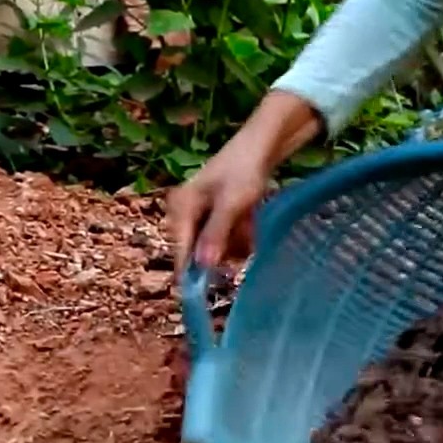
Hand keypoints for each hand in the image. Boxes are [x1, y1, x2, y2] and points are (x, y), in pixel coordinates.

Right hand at [165, 137, 271, 269]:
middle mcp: (185, 213)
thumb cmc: (243, 171)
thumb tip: (203, 266)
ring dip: (236, 242)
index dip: (191, 273)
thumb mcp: (231, 204)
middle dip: (224, 250)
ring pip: (215, 246)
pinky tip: (249, 221)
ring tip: (249, 222)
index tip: (199, 296)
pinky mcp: (216, 216)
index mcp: (181, 208)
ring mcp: (201, 215)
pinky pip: (225, 238)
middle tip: (243, 238)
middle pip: (199, 251)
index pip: (181, 250)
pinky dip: (240, 234)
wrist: (261, 146)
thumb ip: (216, 234)